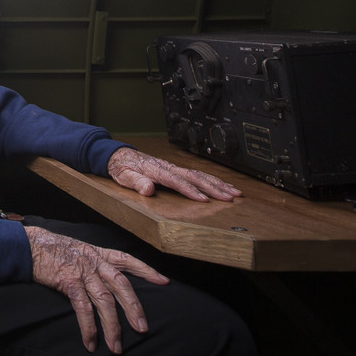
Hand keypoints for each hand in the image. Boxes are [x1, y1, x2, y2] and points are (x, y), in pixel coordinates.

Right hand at [25, 226, 168, 353]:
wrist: (28, 245)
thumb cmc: (50, 249)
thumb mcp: (77, 250)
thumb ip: (92, 263)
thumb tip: (102, 279)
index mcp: (98, 254)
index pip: (128, 260)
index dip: (146, 270)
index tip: (163, 281)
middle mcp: (94, 262)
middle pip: (122, 285)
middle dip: (134, 308)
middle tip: (143, 329)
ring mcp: (82, 272)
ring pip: (105, 301)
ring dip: (112, 326)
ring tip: (116, 347)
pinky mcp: (68, 282)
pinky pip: (83, 308)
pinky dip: (88, 327)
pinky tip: (90, 342)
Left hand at [107, 147, 242, 201]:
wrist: (121, 156)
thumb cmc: (123, 168)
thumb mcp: (124, 177)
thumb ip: (136, 183)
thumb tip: (149, 188)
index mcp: (157, 171)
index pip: (177, 181)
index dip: (191, 190)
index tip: (203, 200)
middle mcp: (169, 168)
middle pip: (195, 177)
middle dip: (214, 188)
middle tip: (229, 198)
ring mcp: (175, 168)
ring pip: (200, 175)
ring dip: (218, 184)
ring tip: (235, 193)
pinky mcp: (177, 169)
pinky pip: (198, 174)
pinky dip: (212, 179)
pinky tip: (224, 185)